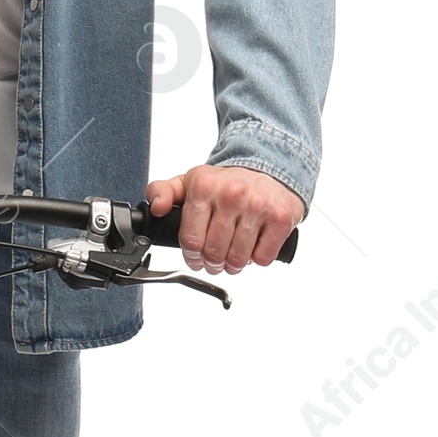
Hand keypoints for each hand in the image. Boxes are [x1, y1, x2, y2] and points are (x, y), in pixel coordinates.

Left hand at [145, 163, 304, 274]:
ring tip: (231, 258)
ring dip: (232, 266)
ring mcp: (258, 206)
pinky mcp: (281, 218)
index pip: (190, 240)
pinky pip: (262, 258)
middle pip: (213, 252)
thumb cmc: (227, 184)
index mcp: (204, 186)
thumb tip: (156, 208)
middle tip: (214, 261)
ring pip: (237, 259)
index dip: (191, 256)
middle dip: (211, 263)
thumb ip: (163, 192)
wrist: (270, 170)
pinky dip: (256, 260)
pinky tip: (252, 248)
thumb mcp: (190, 182)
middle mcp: (231, 194)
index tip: (196, 258)